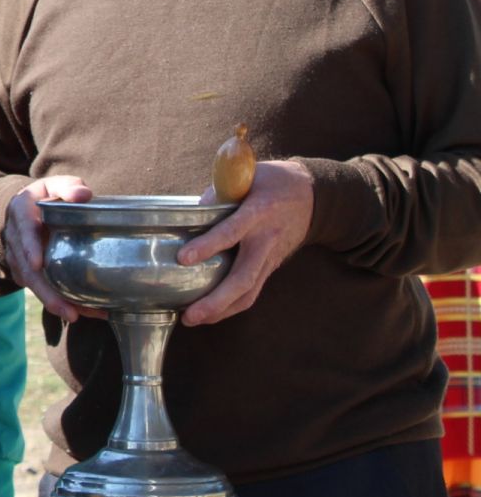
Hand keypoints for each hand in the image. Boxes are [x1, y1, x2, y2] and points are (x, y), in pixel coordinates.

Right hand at [4, 176, 97, 322]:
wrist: (25, 209)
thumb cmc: (45, 196)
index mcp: (21, 213)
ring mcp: (18, 257)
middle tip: (67, 310)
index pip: (23, 230)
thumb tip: (83, 195)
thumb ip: (68, 187)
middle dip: (45, 292)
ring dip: (53, 302)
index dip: (29, 247)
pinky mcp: (25, 271)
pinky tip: (81, 311)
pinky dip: (58, 301)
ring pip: (32, 284)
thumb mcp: (54, 185)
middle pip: (27, 269)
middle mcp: (15, 238)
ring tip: (77, 316)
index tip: (38, 264)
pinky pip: (39, 289)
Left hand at [176, 159, 313, 325]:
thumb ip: (219, 192)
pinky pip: (252, 291)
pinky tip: (211, 312)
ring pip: (249, 292)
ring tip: (193, 319)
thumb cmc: (272, 182)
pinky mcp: (270, 267)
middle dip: (216, 300)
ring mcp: (270, 258)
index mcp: (258, 212)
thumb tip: (194, 212)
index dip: (208, 245)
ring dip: (222, 310)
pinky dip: (232, 305)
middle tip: (190, 315)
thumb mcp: (247, 176)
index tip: (183, 258)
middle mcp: (265, 240)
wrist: (313, 196)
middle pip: (243, 278)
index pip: (231, 232)